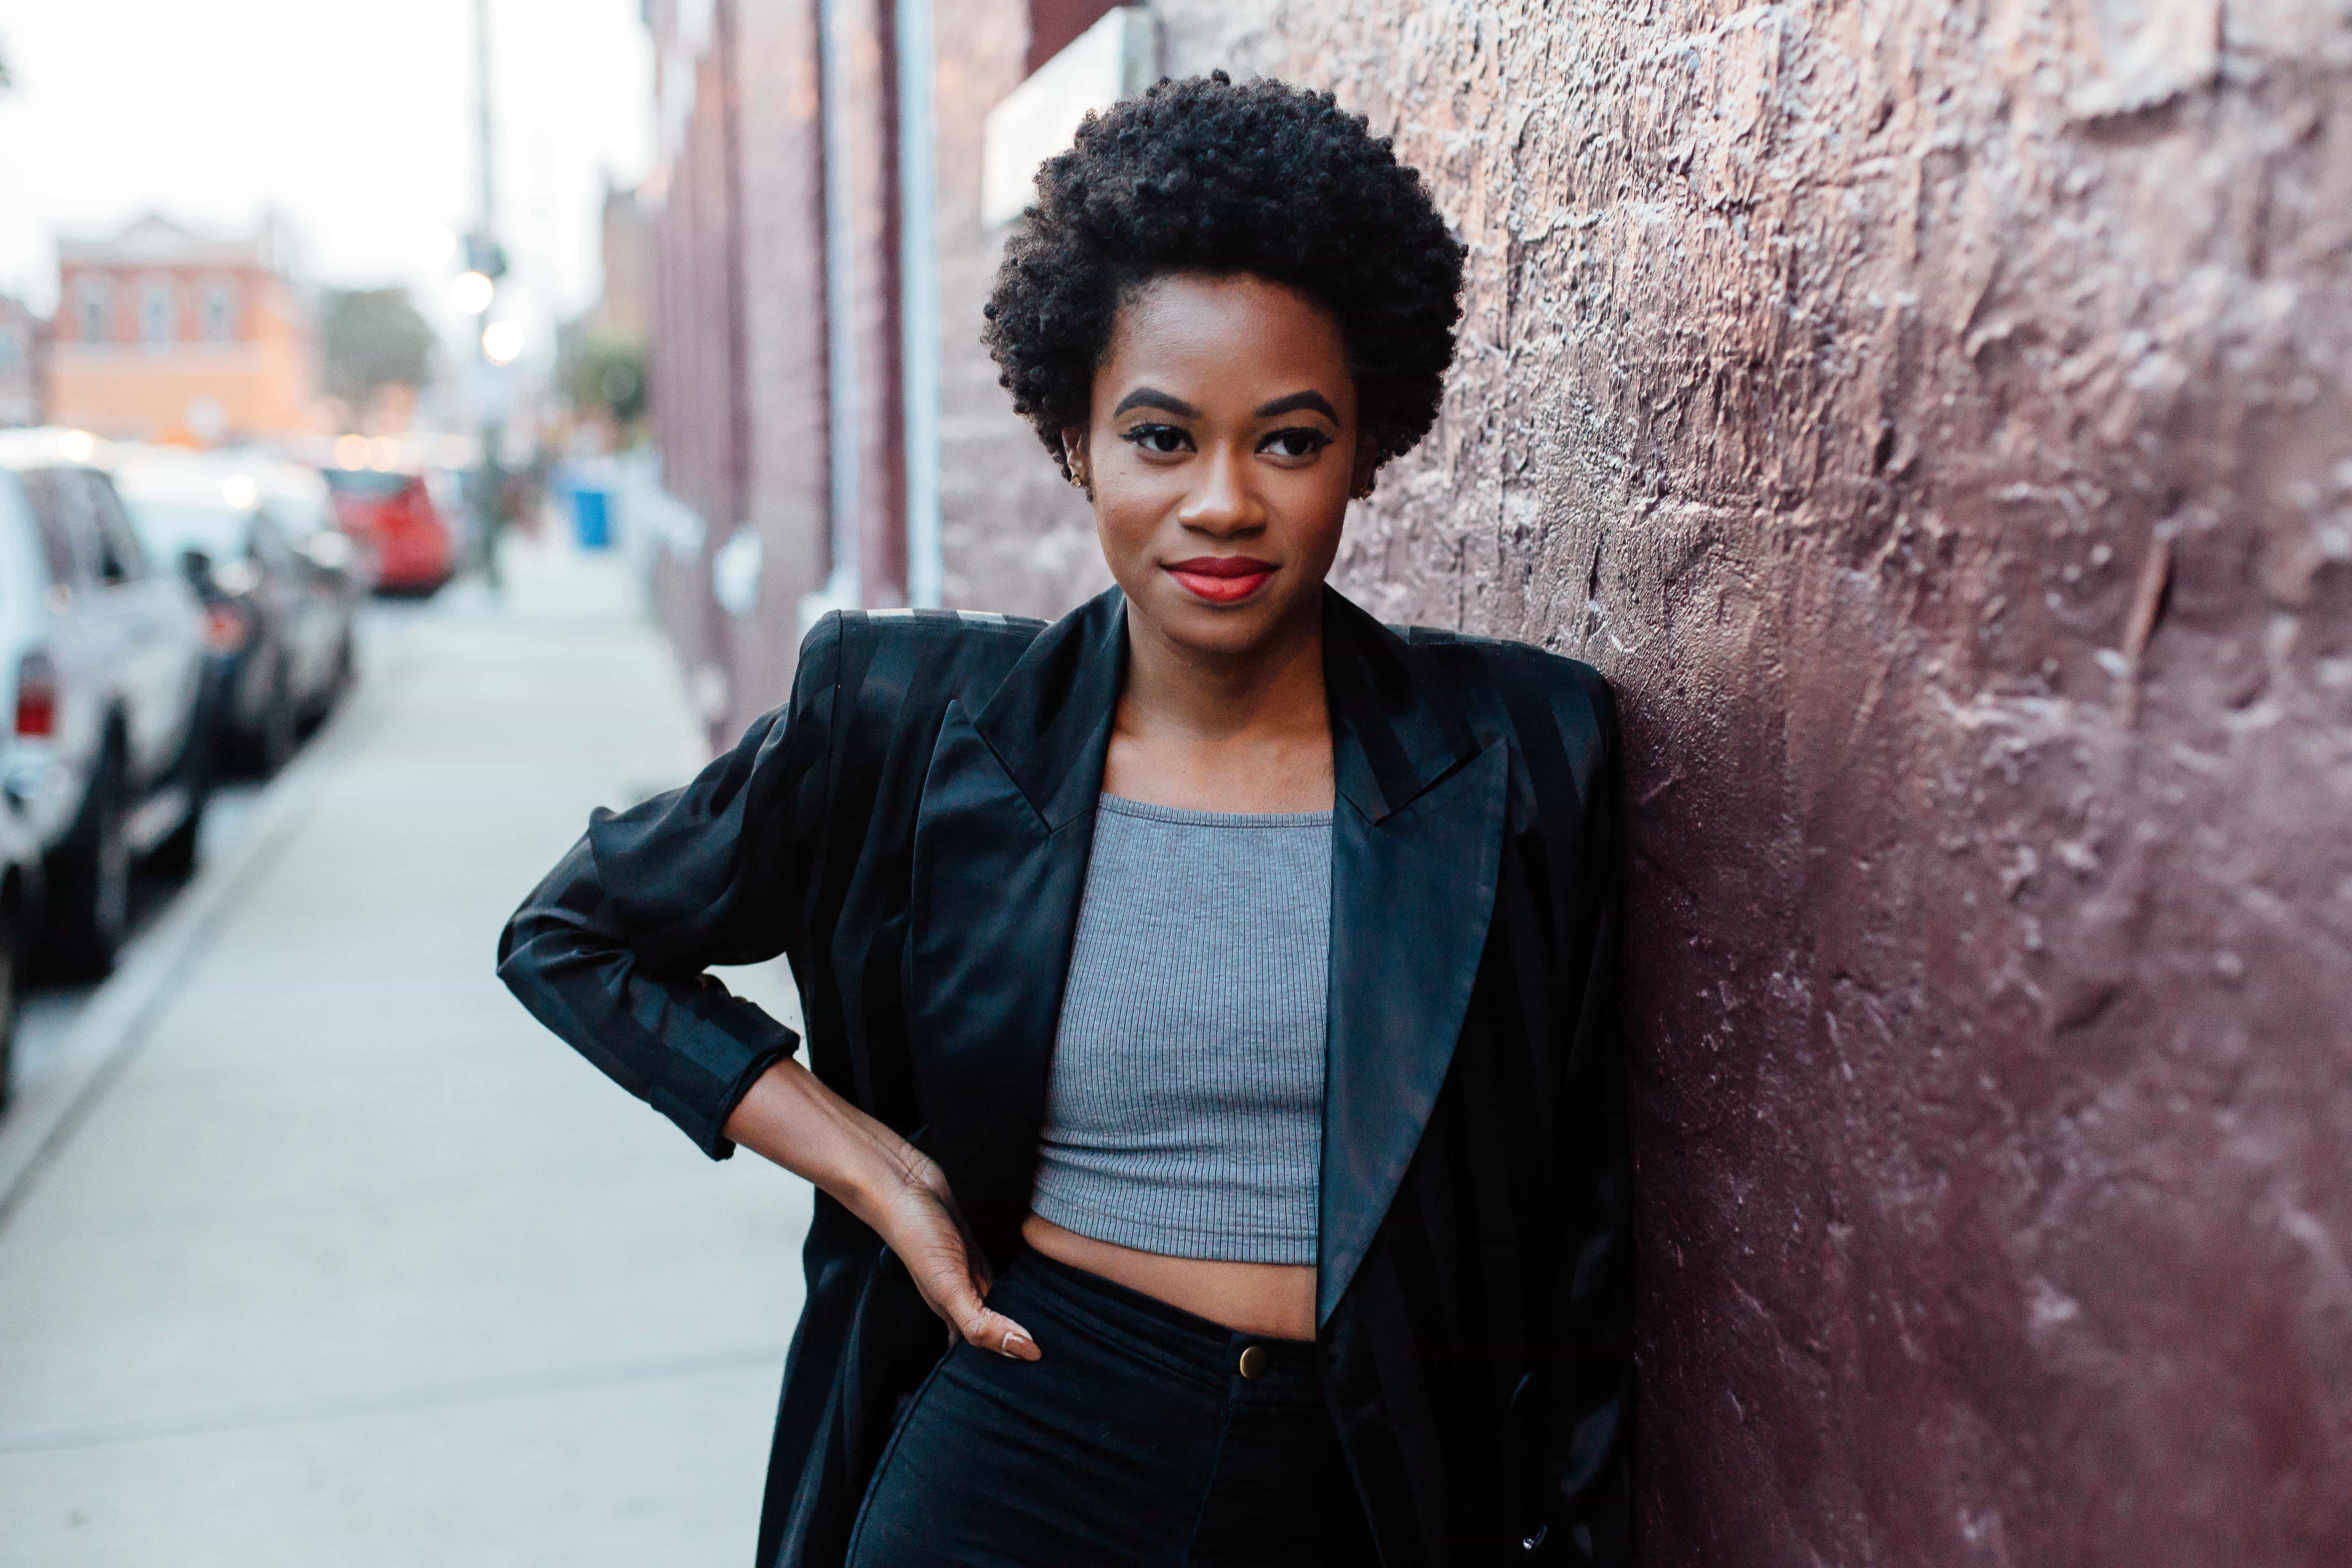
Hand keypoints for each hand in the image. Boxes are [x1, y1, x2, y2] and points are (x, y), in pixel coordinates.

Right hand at [870, 1151, 1041, 1361]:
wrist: (906, 1183)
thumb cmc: (918, 1236)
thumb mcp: (949, 1288)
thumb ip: (981, 1323)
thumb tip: (1025, 1351)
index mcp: (952, 1314)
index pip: (982, 1351)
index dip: (1005, 1363)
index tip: (1038, 1374)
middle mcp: (961, 1296)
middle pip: (993, 1328)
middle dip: (1018, 1339)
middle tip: (1059, 1352)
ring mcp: (967, 1271)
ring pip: (999, 1301)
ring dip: (1020, 1310)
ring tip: (1058, 1322)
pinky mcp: (973, 1247)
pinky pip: (999, 1270)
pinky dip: (1016, 1278)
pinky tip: (1036, 1280)